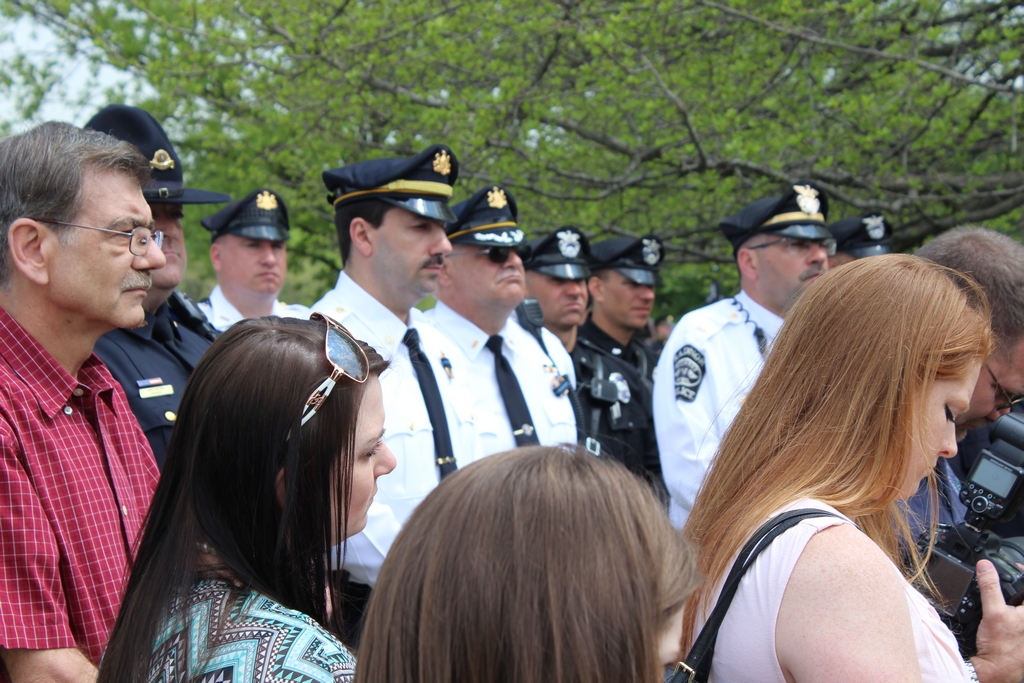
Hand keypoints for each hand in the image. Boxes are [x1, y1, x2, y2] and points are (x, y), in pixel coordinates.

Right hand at [972, 559, 1023, 682]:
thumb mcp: (993, 611)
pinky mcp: (1020, 632)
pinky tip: (998, 610)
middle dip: (1016, 586)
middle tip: (1006, 577)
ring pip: (1019, 606)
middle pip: (1022, 596)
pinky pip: (1016, 615)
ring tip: (1000, 593)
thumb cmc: (1000, 645)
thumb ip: (990, 587)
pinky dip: (1010, 608)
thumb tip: (985, 566)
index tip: (1016, 566)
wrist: (997, 668)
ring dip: (1013, 597)